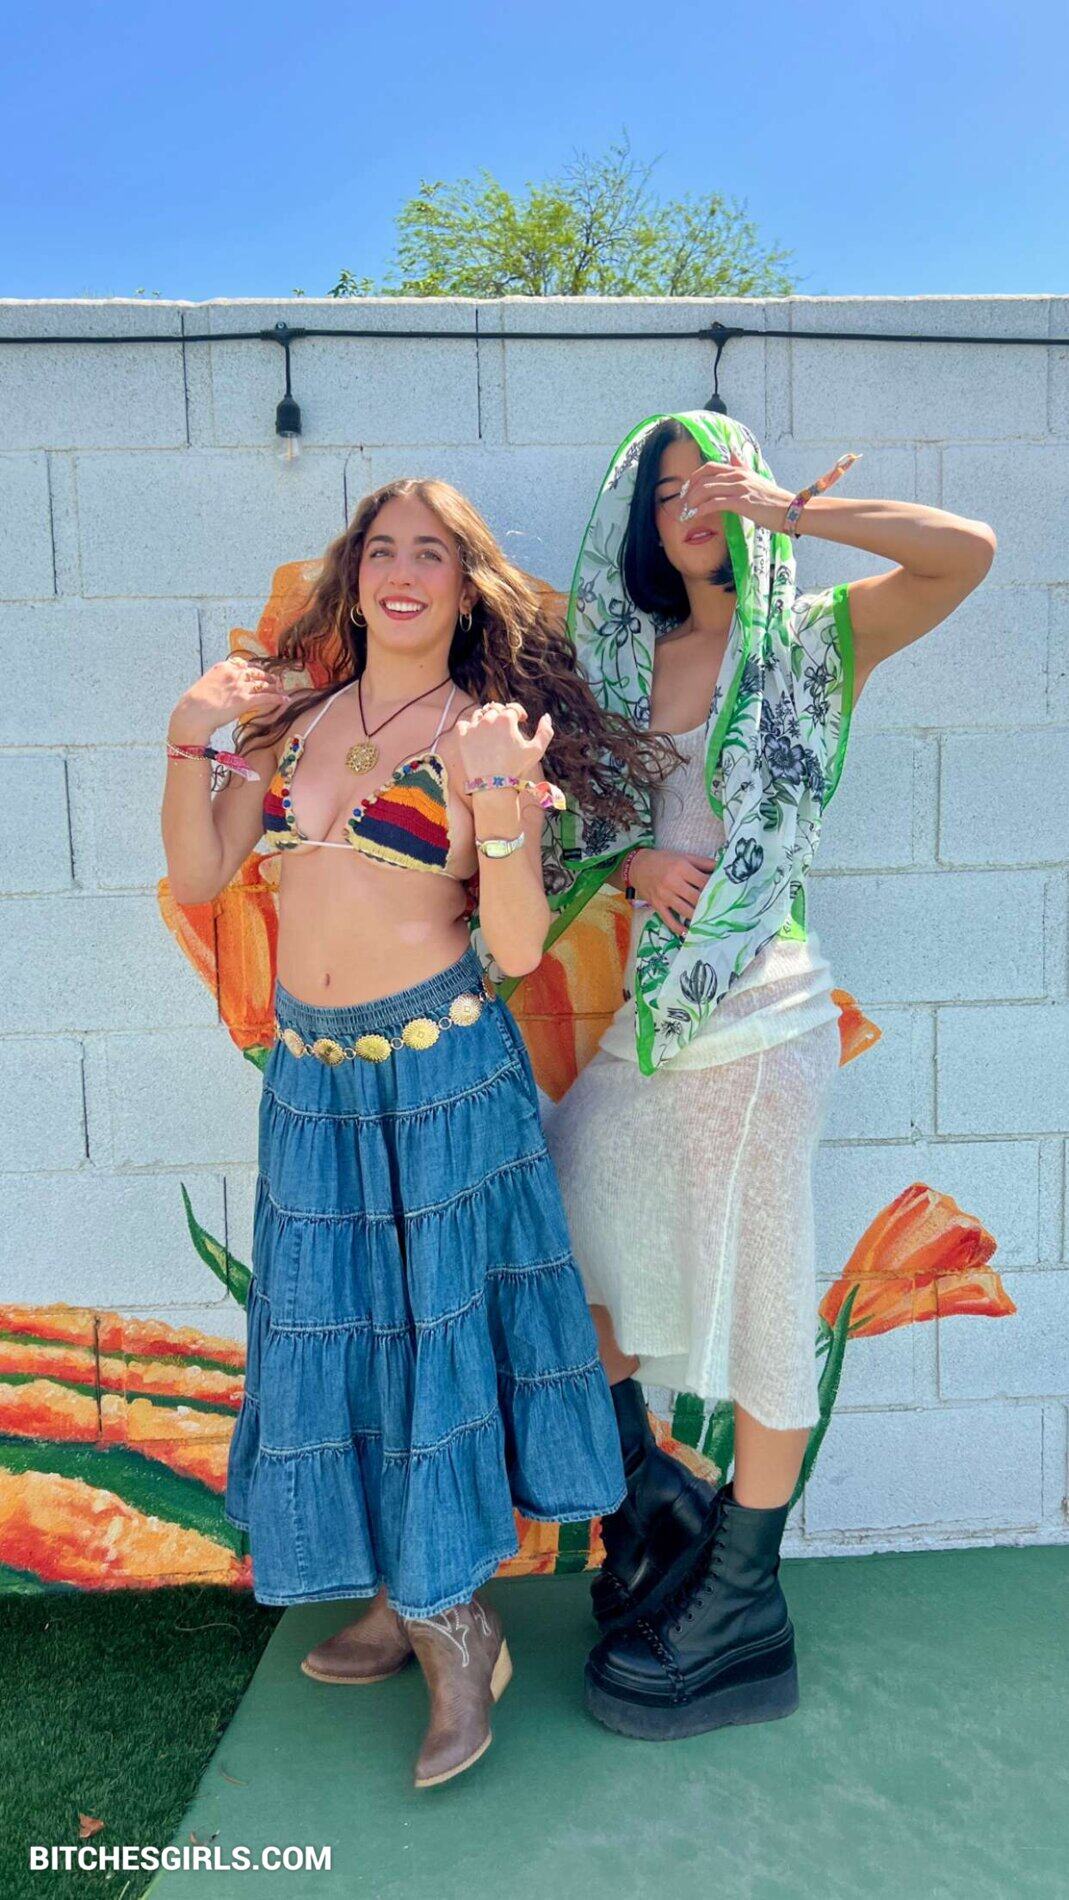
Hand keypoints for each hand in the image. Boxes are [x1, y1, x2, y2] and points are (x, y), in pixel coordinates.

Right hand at [167, 657, 291, 744]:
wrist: (193, 712)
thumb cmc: (195, 703)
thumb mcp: (206, 684)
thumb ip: (219, 682)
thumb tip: (225, 689)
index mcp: (223, 667)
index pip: (244, 664)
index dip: (254, 669)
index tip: (259, 673)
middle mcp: (234, 674)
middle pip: (257, 673)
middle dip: (267, 677)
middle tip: (274, 681)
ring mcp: (241, 686)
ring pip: (264, 684)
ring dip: (274, 687)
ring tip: (281, 690)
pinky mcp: (246, 700)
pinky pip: (267, 697)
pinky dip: (278, 698)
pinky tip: (285, 700)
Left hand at [456, 700, 553, 782]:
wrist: (493, 786)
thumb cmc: (516, 769)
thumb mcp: (536, 751)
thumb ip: (545, 732)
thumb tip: (546, 716)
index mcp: (506, 719)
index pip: (513, 707)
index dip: (519, 712)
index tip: (522, 720)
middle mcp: (488, 719)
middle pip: (496, 709)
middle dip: (503, 714)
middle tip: (507, 726)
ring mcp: (474, 728)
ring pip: (479, 714)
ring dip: (486, 718)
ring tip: (492, 729)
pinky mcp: (462, 738)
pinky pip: (463, 724)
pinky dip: (469, 726)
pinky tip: (476, 733)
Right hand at [632, 847, 717, 938]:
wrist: (638, 866)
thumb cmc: (664, 860)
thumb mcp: (684, 856)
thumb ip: (703, 862)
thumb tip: (722, 868)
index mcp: (681, 868)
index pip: (703, 881)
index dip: (715, 888)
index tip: (724, 894)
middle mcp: (673, 882)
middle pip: (696, 898)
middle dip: (708, 904)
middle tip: (720, 910)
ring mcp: (664, 896)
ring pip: (685, 911)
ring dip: (698, 917)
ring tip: (709, 921)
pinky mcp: (657, 905)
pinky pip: (669, 920)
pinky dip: (679, 928)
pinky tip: (688, 932)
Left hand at [678, 450, 792, 534]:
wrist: (791, 510)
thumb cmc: (773, 500)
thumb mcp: (756, 479)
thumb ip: (742, 466)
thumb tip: (733, 451)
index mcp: (739, 470)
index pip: (710, 467)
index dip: (694, 477)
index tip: (687, 490)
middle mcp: (738, 476)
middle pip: (704, 478)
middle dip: (689, 491)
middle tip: (683, 504)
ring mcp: (740, 488)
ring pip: (707, 490)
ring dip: (692, 501)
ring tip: (686, 512)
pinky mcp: (742, 502)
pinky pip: (715, 503)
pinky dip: (702, 509)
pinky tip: (696, 515)